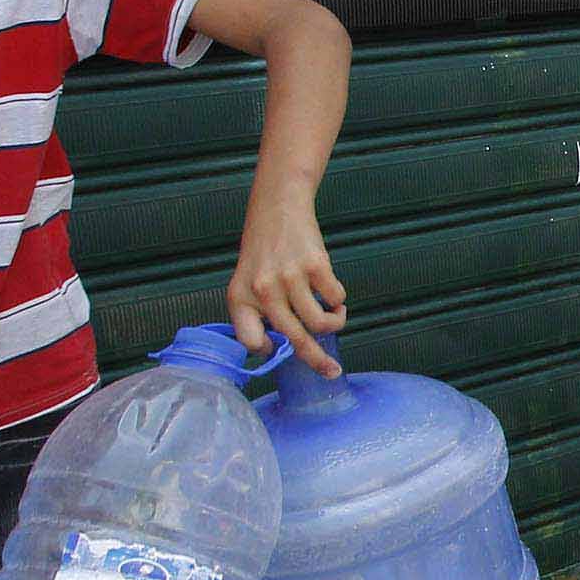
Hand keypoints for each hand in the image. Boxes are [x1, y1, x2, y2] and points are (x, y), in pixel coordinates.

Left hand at [226, 190, 346, 374]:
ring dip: (334, 323)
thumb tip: (284, 344)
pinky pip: (335, 298)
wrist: (278, 207)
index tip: (281, 349)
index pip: (250, 340)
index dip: (268, 348)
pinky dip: (339, 301)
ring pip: (320, 322)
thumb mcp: (247, 281)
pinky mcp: (315, 265)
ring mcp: (290, 277)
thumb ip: (259, 312)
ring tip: (335, 314)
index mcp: (240, 297)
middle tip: (332, 371)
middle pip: (294, 339)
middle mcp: (262, 290)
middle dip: (317, 361)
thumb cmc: (264, 249)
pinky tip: (333, 294)